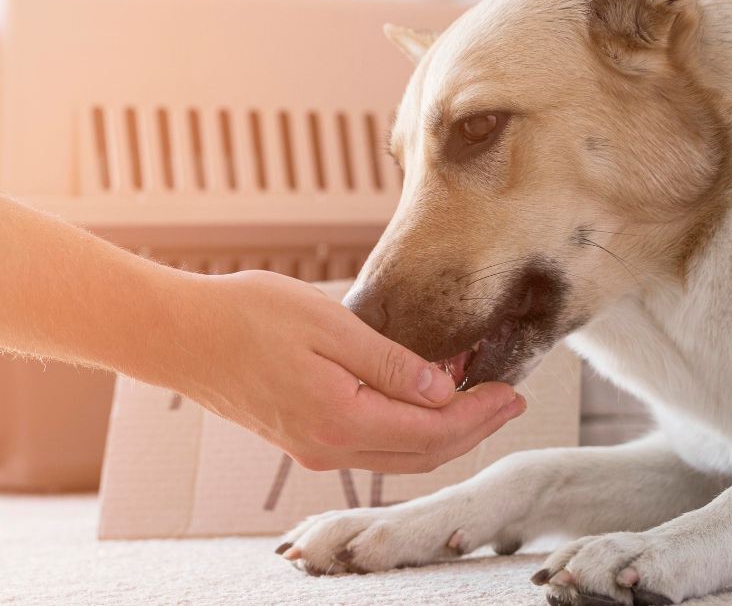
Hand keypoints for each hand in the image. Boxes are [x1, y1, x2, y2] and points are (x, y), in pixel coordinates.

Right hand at [158, 270, 525, 472]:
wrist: (178, 336)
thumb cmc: (248, 317)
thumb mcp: (330, 325)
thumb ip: (391, 363)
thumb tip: (442, 390)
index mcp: (343, 420)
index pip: (434, 431)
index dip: (480, 414)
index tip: (513, 393)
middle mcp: (331, 448)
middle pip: (423, 453)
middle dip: (473, 428)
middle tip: (509, 400)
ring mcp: (316, 448)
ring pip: (400, 455)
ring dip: (444, 431)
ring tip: (477, 399)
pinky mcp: (305, 437)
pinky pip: (374, 446)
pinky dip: (410, 429)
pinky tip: (423, 400)